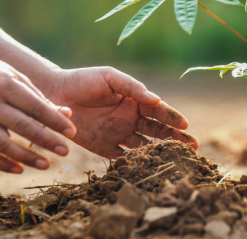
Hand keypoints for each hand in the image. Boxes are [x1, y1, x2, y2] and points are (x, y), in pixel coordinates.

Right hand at [0, 55, 75, 173]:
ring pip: (2, 143)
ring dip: (26, 157)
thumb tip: (66, 113)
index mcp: (5, 85)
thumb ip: (39, 96)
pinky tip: (19, 169)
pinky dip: (1, 163)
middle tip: (65, 152)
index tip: (72, 132)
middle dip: (46, 140)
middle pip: (21, 126)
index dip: (54, 120)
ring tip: (46, 165)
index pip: (34, 106)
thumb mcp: (16, 76)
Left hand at [46, 67, 197, 157]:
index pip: (159, 112)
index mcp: (135, 101)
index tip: (185, 126)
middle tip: (193, 148)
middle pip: (159, 132)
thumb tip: (156, 100)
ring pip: (145, 147)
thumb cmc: (83, 80)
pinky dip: (135, 164)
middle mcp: (131, 119)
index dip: (173, 118)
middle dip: (176, 139)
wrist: (53, 94)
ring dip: (159, 153)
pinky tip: (146, 169)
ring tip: (175, 161)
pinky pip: (123, 158)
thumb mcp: (110, 77)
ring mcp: (119, 135)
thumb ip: (132, 87)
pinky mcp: (104, 148)